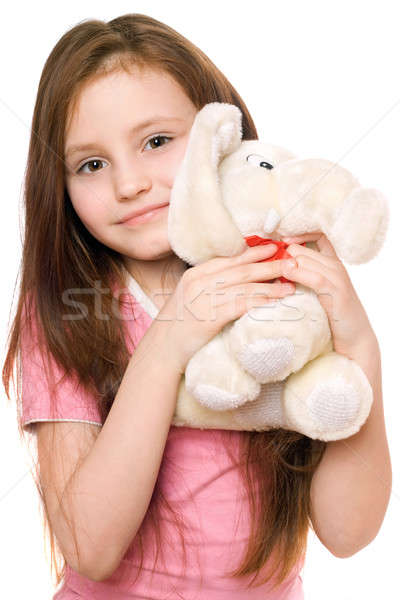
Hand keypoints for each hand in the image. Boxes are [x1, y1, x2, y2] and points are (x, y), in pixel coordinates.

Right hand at [153, 244, 296, 373]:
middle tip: (291, 262)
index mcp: (195, 274)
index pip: (229, 259)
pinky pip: (241, 306)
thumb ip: (211, 286)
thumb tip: (240, 280)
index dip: (254, 252)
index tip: (274, 248)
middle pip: (241, 270)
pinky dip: (260, 302)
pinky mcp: (210, 318)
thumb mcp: (191, 298)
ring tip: (290, 286)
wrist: (162, 350)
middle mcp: (199, 283)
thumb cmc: (179, 326)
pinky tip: (275, 303)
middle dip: (269, 265)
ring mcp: (203, 299)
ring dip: (270, 286)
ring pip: (244, 287)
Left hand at [280, 231, 378, 359]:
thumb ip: (302, 276)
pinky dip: (298, 274)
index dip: (296, 235)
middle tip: (266, 266)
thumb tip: (278, 267)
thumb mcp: (315, 291)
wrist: (354, 336)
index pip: (316, 235)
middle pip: (302, 249)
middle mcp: (335, 266)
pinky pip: (315, 277)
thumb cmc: (331, 315)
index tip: (280, 242)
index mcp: (331, 263)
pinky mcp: (337, 292)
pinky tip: (286, 275)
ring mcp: (337, 277)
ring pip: (305, 260)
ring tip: (272, 273)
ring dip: (286, 265)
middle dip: (283, 256)